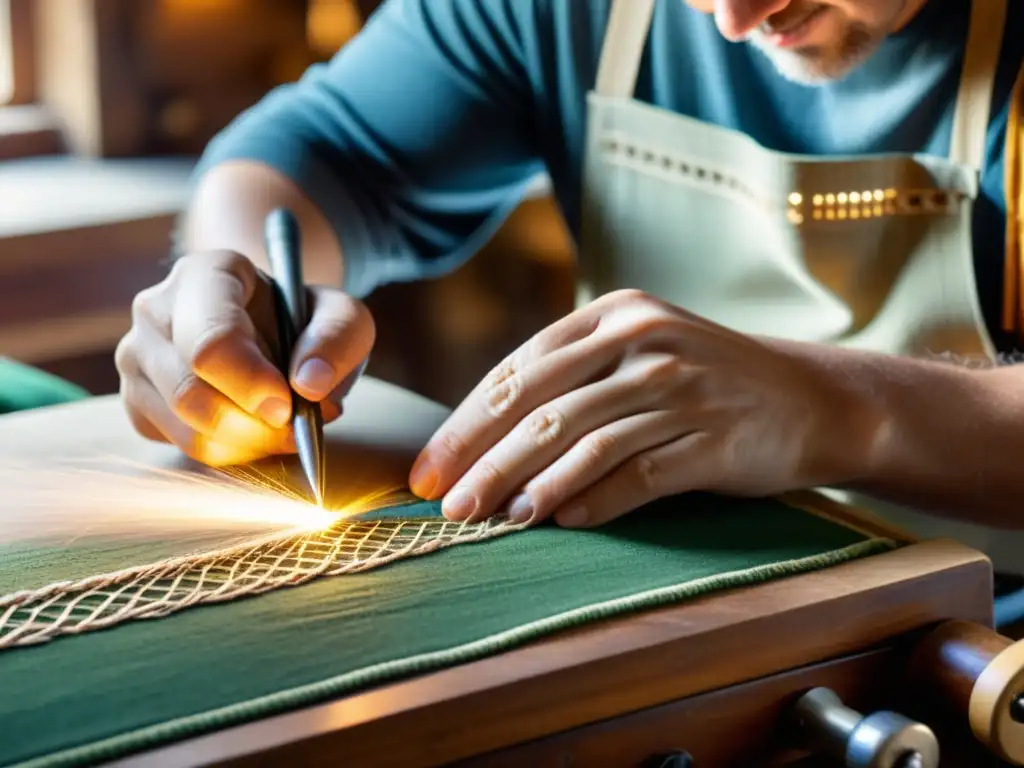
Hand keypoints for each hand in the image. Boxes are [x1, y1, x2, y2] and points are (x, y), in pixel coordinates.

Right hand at [115, 250, 374, 465]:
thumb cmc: (304, 320)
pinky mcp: (136, 401)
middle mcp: (156, 310)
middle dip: (252, 424)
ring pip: (185, 427)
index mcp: (205, 274)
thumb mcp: (343, 316)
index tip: (287, 406)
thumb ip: (337, 339)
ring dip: (246, 442)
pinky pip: (180, 446)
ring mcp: (136, 357)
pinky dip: (228, 450)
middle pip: (189, 392)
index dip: (251, 384)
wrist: (271, 328)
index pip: (211, 341)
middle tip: (295, 424)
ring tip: (282, 424)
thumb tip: (310, 384)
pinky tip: (252, 427)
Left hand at [409, 289, 881, 527]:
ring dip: (527, 485)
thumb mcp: (641, 351)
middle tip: (445, 502)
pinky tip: (559, 521)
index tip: (430, 466)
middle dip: (482, 458)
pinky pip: (637, 474)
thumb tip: (486, 439)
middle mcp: (645, 342)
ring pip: (581, 440)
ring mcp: (681, 389)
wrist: (811, 398)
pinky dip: (592, 500)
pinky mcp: (711, 439)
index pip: (519, 369)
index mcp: (615, 315)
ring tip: (490, 519)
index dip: (467, 422)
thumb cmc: (706, 379)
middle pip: (540, 405)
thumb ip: (573, 377)